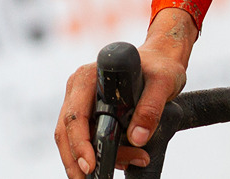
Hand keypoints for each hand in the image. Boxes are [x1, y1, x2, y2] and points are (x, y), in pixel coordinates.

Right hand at [56, 7, 197, 176]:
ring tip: (118, 169)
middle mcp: (79, 90)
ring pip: (75, 139)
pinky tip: (119, 162)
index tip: (90, 165)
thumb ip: (151, 107)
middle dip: (77, 160)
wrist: (162, 60)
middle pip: (67, 132)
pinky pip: (87, 139)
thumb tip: (137, 138)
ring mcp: (82, 102)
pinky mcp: (90, 114)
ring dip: (91, 160)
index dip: (79, 143)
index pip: (75, 115)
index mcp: (88, 77)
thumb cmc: (160, 66)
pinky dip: (99, 154)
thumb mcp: (162, 82)